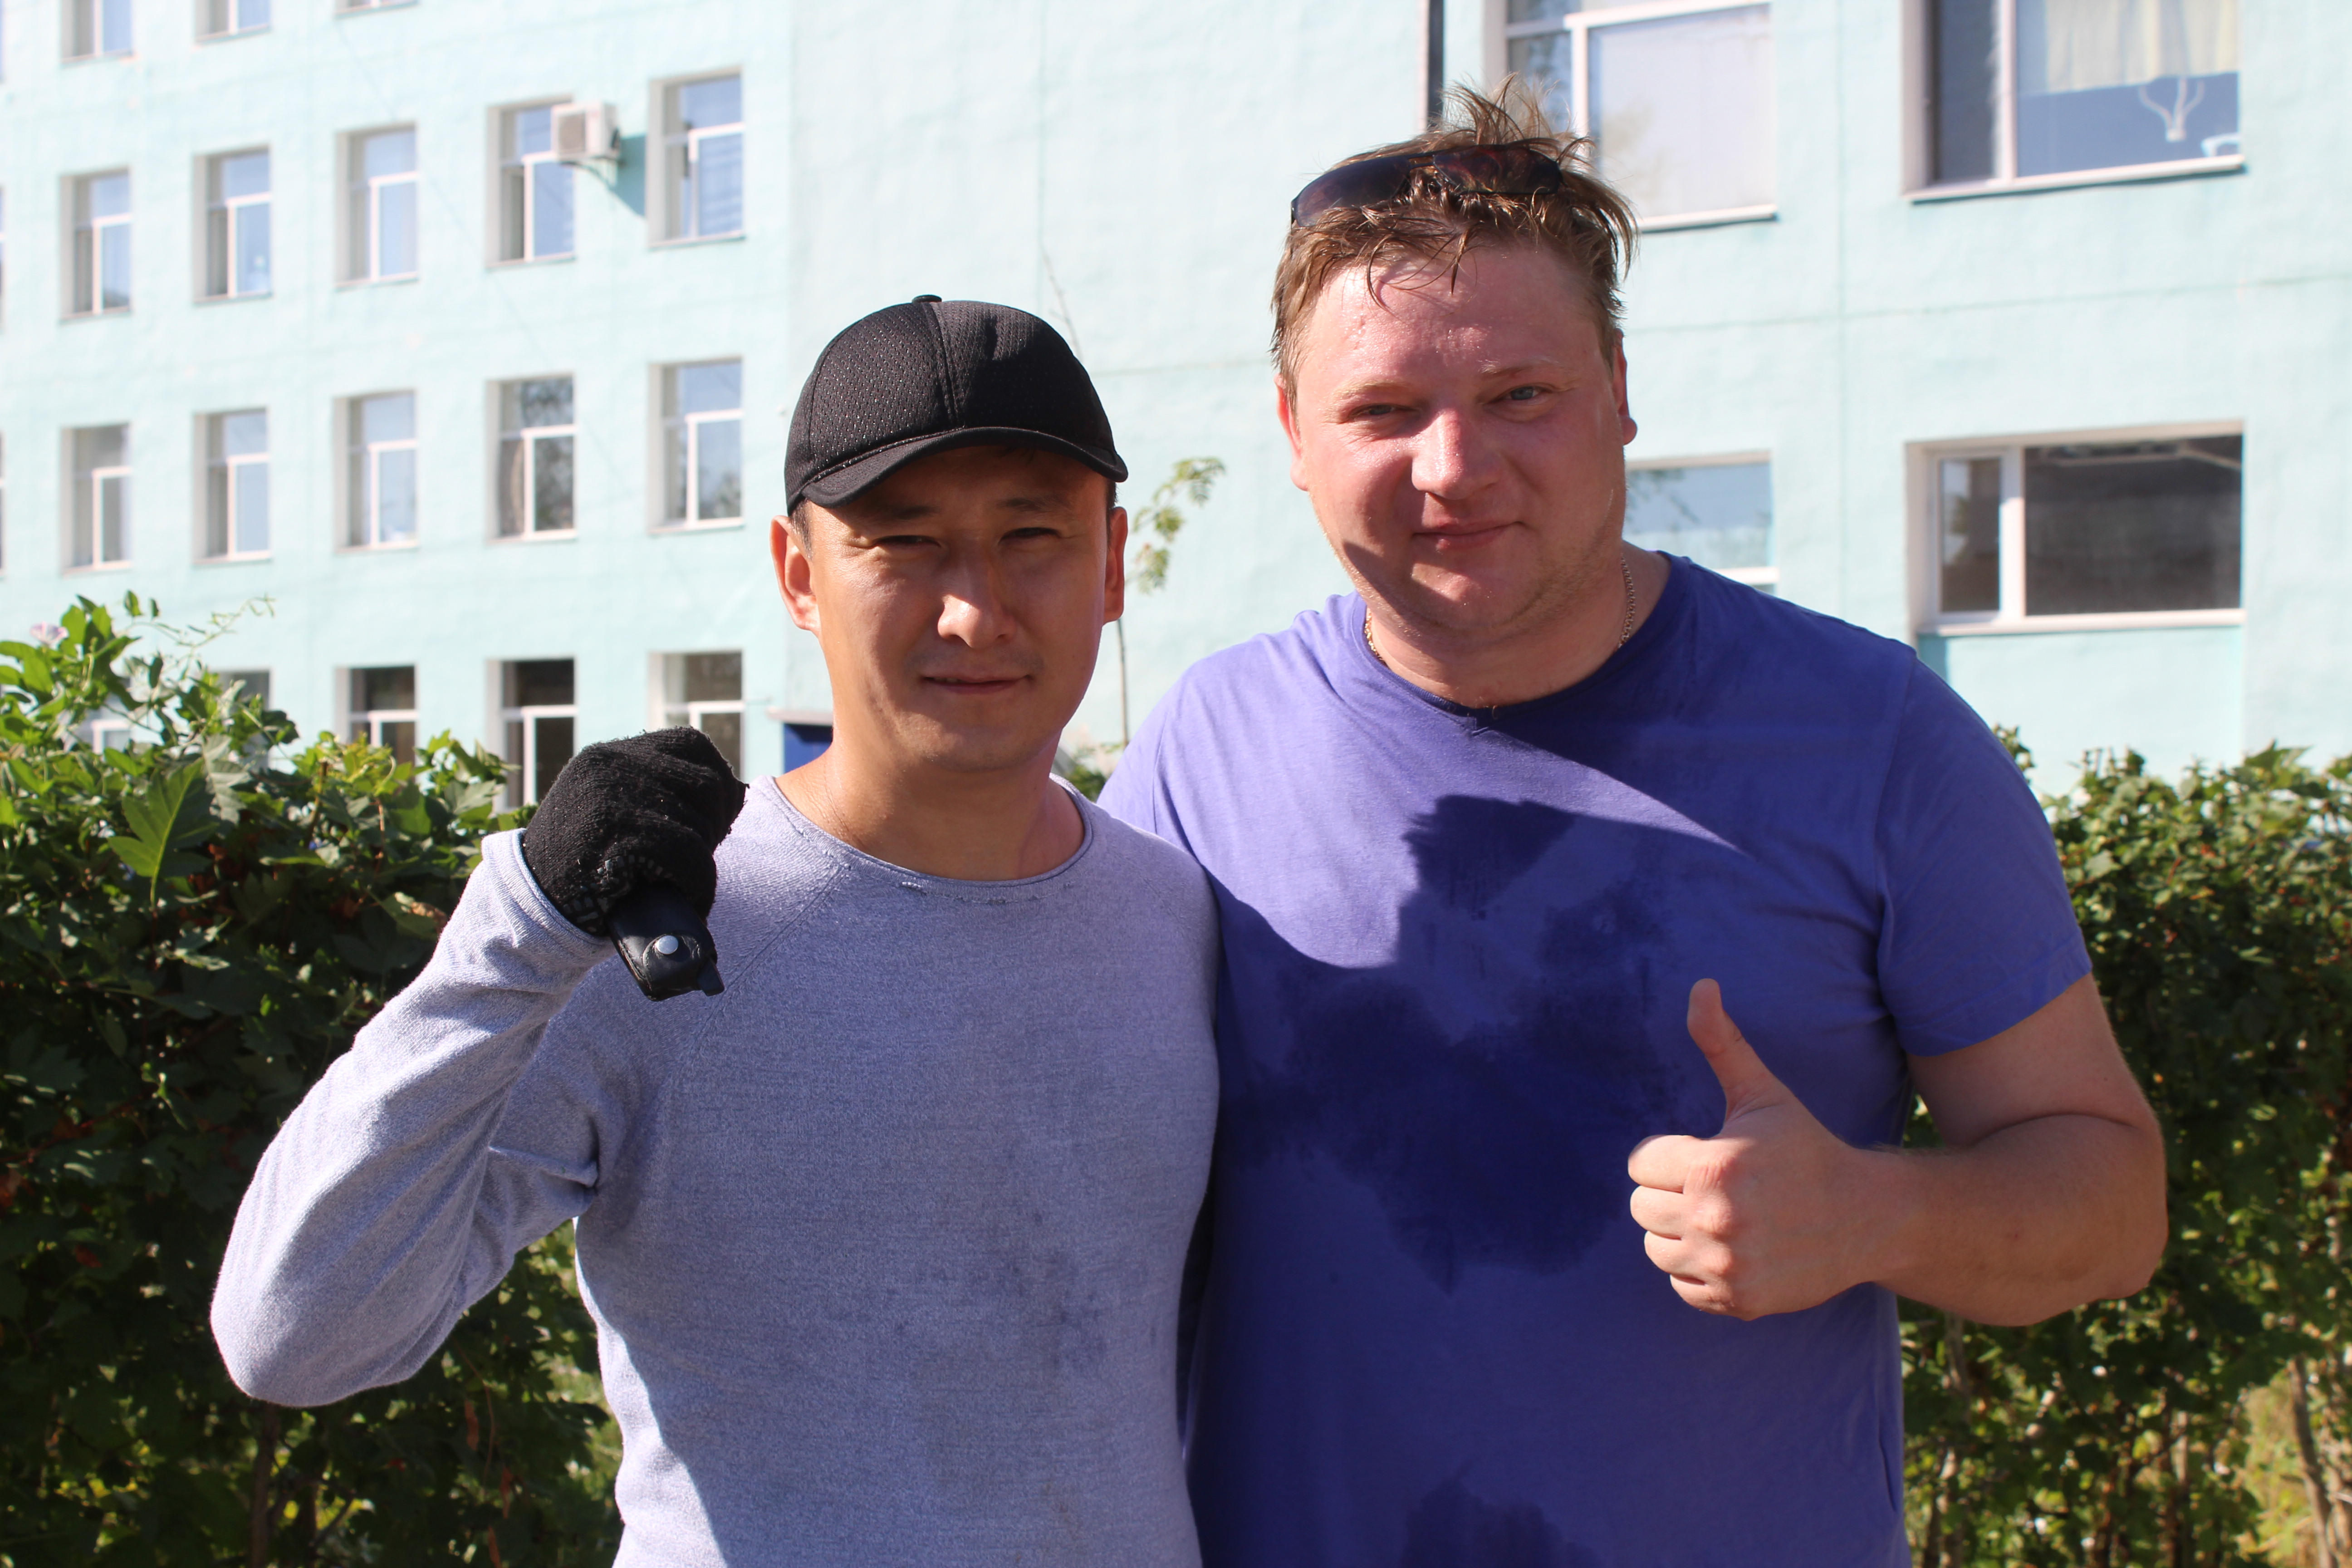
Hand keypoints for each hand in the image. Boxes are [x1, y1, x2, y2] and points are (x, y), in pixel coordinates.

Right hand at [521, 728, 747, 936]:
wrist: (533, 907)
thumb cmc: (585, 867)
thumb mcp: (617, 812)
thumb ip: (662, 793)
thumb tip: (738, 791)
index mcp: (612, 755)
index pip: (692, 744)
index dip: (717, 783)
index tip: (714, 821)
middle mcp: (610, 765)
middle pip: (706, 782)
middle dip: (715, 826)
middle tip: (698, 859)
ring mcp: (609, 797)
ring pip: (699, 823)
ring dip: (703, 863)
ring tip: (684, 883)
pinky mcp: (613, 834)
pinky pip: (687, 854)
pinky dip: (699, 883)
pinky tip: (691, 899)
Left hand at [1626, 980, 1884, 1319]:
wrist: (1868, 1217)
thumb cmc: (1807, 1149)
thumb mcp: (1763, 1094)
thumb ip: (1722, 1042)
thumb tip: (1700, 985)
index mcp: (1712, 1167)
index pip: (1640, 1164)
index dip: (1670, 1156)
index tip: (1707, 1155)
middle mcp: (1715, 1220)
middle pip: (1641, 1208)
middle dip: (1670, 1194)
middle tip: (1714, 1187)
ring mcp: (1726, 1266)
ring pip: (1655, 1250)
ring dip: (1679, 1234)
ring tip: (1722, 1216)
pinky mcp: (1738, 1300)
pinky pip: (1682, 1287)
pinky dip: (1699, 1272)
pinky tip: (1734, 1249)